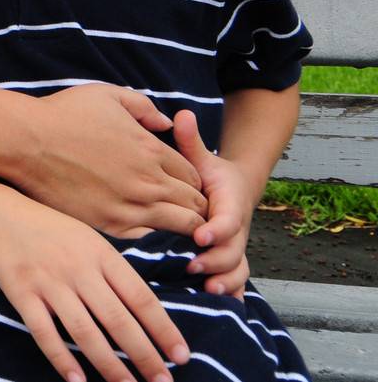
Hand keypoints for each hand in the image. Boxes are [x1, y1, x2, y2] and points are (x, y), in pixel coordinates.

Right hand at [0, 191, 189, 381]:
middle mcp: (78, 269)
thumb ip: (114, 271)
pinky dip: (61, 359)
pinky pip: (44, 332)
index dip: (163, 330)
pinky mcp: (22, 294)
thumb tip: (146, 311)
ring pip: (84, 332)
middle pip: (117, 320)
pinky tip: (78, 380)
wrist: (0, 214)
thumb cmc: (52, 230)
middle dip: (144, 355)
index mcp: (101, 255)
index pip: (141, 298)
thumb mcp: (90, 240)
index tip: (181, 356)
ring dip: (109, 365)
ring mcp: (49, 283)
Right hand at [13, 86, 204, 237]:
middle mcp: (147, 182)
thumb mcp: (107, 95)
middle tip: (184, 203)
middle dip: (195, 203)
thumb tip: (165, 123)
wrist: (25, 142)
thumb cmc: (62, 114)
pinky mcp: (107, 224)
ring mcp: (129, 206)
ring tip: (171, 218)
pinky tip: (141, 220)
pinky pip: (145, 235)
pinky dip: (149, 229)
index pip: (194, 174)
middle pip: (194, 202)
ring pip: (178, 224)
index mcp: (151, 149)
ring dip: (180, 222)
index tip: (184, 181)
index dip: (193, 179)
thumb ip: (143, 106)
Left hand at [173, 109, 252, 298]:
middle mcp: (236, 228)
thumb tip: (181, 114)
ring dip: (225, 280)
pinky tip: (218, 305)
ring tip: (206, 289)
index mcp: (230, 203)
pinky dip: (231, 293)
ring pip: (237, 268)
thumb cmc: (209, 174)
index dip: (216, 228)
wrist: (232, 188)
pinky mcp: (230, 259)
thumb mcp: (201, 158)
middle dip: (216, 260)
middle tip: (194, 266)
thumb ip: (191, 141)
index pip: (228, 218)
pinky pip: (235, 280)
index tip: (199, 234)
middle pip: (233, 249)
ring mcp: (234, 246)